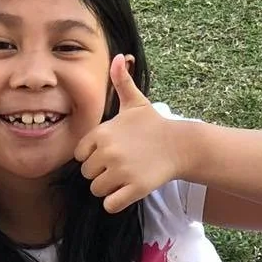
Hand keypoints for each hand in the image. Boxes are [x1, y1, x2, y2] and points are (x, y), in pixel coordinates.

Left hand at [74, 56, 188, 213]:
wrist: (180, 145)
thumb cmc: (154, 124)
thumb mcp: (135, 102)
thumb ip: (122, 81)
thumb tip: (119, 56)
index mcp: (102, 133)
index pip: (80, 156)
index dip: (93, 156)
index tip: (109, 153)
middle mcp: (108, 152)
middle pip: (88, 174)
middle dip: (100, 173)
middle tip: (120, 166)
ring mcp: (121, 171)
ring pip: (97, 190)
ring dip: (108, 188)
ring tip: (125, 177)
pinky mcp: (134, 189)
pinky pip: (110, 205)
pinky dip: (116, 202)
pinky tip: (127, 191)